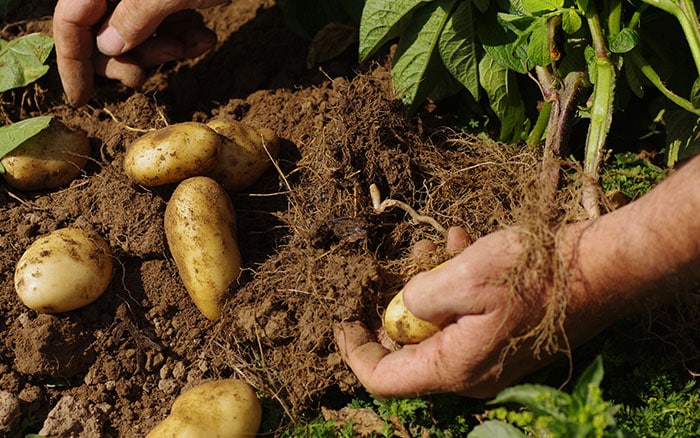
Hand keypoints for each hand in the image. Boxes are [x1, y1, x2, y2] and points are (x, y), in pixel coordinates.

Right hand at [53, 0, 227, 105]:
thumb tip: (108, 48)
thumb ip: (137, 16)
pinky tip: (207, 37)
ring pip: (136, 36)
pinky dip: (183, 39)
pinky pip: (163, 28)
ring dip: (165, 51)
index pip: (70, 19)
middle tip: (169, 59)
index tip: (81, 100)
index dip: (72, 62)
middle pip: (101, 33)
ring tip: (196, 43)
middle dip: (132, 57)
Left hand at [336, 222, 630, 398]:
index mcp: (455, 368)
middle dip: (395, 308)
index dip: (354, 350)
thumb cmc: (534, 274)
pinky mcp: (507, 335)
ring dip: (429, 286)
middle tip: (390, 272)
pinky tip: (461, 244)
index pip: (383, 379)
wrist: (601, 267)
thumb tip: (402, 308)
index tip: (341, 317)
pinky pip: (466, 315)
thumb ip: (419, 297)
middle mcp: (471, 372)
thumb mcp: (464, 275)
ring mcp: (491, 355)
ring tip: (433, 246)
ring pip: (438, 326)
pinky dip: (456, 283)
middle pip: (409, 351)